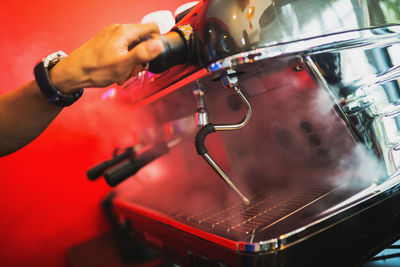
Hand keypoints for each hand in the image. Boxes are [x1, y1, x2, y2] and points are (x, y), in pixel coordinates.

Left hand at [49, 23, 163, 92]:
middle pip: (142, 39)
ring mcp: (111, 35)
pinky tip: (116, 70)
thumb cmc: (95, 69)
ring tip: (123, 72)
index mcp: (125, 32)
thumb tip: (159, 45)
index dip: (156, 43)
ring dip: (132, 61)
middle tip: (134, 70)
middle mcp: (118, 30)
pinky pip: (122, 48)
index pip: (152, 28)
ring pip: (132, 46)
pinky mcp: (106, 42)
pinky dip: (123, 60)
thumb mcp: (124, 64)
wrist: (73, 72)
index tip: (151, 57)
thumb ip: (143, 53)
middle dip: (142, 56)